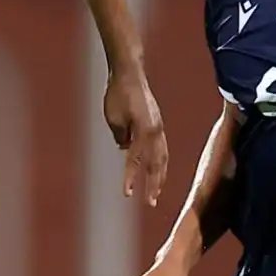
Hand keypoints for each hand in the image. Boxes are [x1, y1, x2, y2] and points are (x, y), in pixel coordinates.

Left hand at [105, 68, 167, 204]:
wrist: (129, 73)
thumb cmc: (118, 94)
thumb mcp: (113, 118)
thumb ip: (121, 137)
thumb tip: (125, 149)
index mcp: (144, 131)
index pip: (136, 161)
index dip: (131, 179)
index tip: (127, 195)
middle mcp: (156, 131)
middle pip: (157, 163)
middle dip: (154, 184)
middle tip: (151, 202)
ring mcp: (159, 127)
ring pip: (162, 157)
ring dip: (160, 175)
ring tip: (156, 191)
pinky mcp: (157, 124)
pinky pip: (161, 148)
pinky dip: (159, 161)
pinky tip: (154, 170)